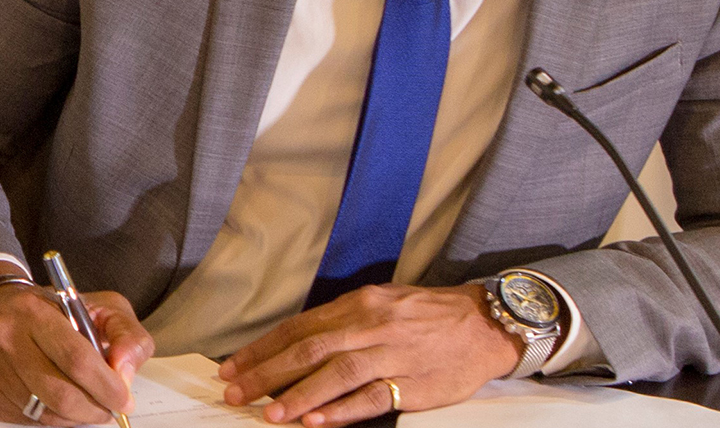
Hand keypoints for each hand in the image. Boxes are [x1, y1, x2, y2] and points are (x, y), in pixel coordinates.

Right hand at [0, 271, 154, 424]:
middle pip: (59, 393)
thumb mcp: (99, 305)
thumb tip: (125, 374)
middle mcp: (5, 339)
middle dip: (94, 409)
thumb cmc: (54, 309)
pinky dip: (53, 418)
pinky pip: (26, 419)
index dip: (105, 386)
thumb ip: (125, 334)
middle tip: (110, 410)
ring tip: (91, 407)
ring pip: (43, 411)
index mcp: (35, 311)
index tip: (124, 400)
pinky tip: (62, 404)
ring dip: (75, 417)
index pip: (76, 358)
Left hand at [219, 283, 521, 426]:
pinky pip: (371, 398)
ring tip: (269, 414)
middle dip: (267, 372)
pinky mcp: (412, 384)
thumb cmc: (430, 316)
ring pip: (336, 374)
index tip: (233, 366)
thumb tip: (297, 344)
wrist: (485, 324)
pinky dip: (341, 410)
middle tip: (236, 392)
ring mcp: (392, 354)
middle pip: (310, 349)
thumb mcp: (384, 303)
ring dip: (299, 395)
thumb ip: (343, 322)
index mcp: (361, 303)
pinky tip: (317, 422)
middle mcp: (372, 325)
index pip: (301, 326)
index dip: (263, 348)